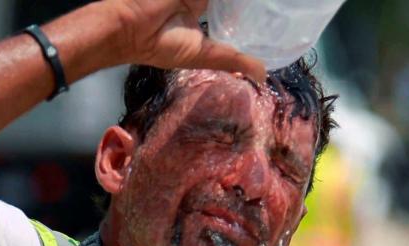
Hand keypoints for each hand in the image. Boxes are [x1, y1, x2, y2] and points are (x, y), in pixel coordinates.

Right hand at [110, 0, 265, 80]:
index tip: (274, 19)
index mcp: (204, 22)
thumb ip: (233, 60)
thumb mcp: (204, 55)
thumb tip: (264, 76)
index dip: (253, 16)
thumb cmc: (165, 45)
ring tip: (275, 1)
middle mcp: (202, 3)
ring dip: (239, 1)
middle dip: (251, 4)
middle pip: (232, 3)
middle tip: (277, 6)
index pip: (235, 15)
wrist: (131, 26)